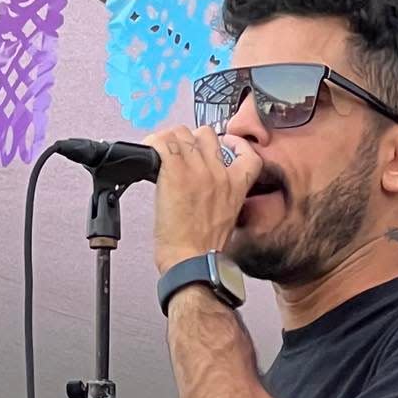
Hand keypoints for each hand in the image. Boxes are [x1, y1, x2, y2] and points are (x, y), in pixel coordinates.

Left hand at [142, 125, 260, 276]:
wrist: (192, 263)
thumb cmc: (204, 251)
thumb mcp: (226, 219)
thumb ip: (221, 196)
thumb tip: (205, 186)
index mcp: (237, 187)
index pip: (248, 153)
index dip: (233, 143)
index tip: (223, 144)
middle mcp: (220, 174)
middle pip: (206, 135)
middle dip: (191, 142)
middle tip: (179, 156)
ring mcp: (198, 171)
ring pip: (181, 134)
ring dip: (169, 142)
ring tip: (161, 158)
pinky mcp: (175, 172)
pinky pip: (162, 143)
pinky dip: (152, 144)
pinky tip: (149, 156)